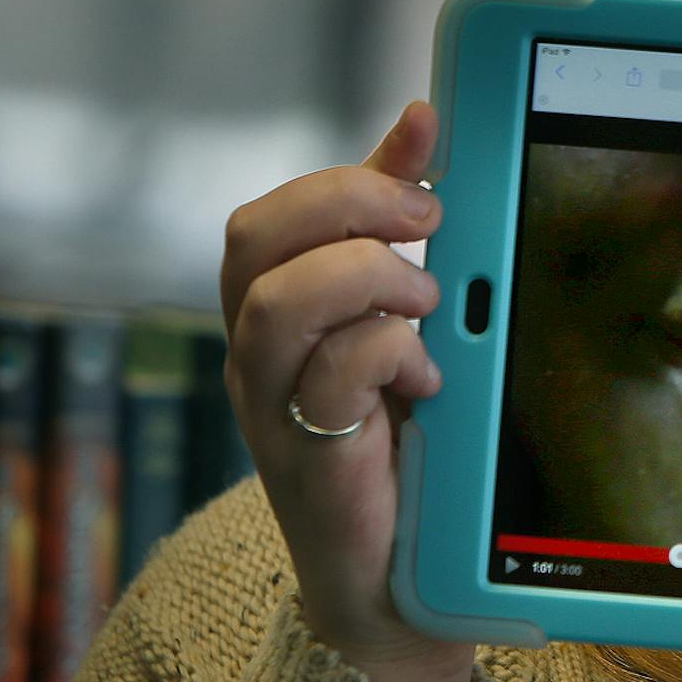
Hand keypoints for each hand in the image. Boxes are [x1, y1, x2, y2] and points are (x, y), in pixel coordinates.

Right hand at [221, 101, 475, 681]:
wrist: (393, 564)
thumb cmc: (393, 425)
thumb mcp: (397, 306)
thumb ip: (398, 219)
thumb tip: (421, 117)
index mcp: (271, 308)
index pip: (267, 217)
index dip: (343, 176)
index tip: (425, 167)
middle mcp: (256, 354)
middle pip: (252, 242)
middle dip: (349, 208)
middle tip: (429, 225)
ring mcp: (273, 408)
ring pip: (276, 306)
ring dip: (368, 281)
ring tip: (426, 303)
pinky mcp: (311, 457)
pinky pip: (328, 380)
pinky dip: (386, 355)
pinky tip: (425, 372)